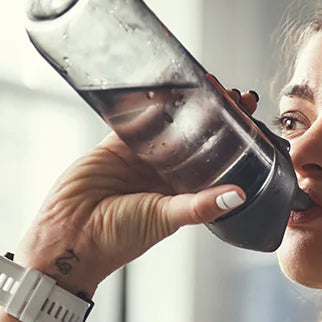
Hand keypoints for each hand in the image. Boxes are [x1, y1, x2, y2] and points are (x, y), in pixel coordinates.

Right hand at [14, 85, 260, 294]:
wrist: (70, 237)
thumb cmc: (118, 239)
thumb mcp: (165, 219)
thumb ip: (200, 205)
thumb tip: (238, 195)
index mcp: (183, 191)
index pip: (216, 159)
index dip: (234, 139)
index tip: (251, 118)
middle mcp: (164, 172)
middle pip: (195, 136)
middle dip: (214, 115)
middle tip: (235, 93)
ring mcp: (140, 157)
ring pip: (167, 123)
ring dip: (184, 104)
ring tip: (206, 83)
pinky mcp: (114, 145)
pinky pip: (134, 118)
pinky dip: (147, 101)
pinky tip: (165, 85)